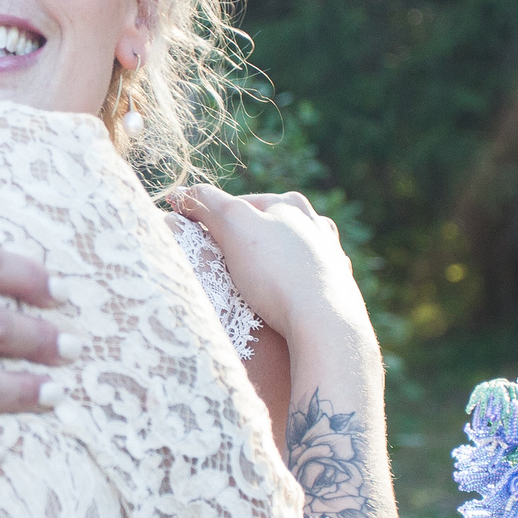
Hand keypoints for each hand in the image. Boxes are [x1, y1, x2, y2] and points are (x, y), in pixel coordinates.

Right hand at [172, 185, 369, 340]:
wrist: (324, 323)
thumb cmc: (276, 271)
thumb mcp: (232, 225)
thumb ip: (205, 202)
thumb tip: (180, 194)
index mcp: (291, 204)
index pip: (239, 205)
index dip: (213, 222)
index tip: (197, 244)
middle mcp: (316, 226)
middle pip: (265, 230)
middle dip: (242, 245)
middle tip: (221, 269)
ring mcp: (329, 258)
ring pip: (287, 256)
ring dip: (266, 267)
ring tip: (248, 288)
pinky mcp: (337, 289)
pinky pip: (304, 283)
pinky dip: (288, 288)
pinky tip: (277, 303)